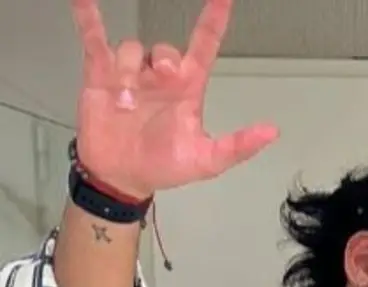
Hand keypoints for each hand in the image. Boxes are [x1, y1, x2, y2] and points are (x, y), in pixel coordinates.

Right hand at [71, 0, 277, 198]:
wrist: (121, 178)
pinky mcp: (99, 75)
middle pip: (165, 47)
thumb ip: (238, 146)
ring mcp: (130, 74)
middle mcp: (160, 77)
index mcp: (188, 88)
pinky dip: (89, 18)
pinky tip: (85, 1)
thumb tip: (271, 132)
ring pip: (132, 47)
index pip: (205, 45)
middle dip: (165, 57)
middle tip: (162, 79)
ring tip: (125, 100)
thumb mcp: (207, 160)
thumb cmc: (164, 167)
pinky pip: (94, 39)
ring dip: (129, 70)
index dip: (214, 20)